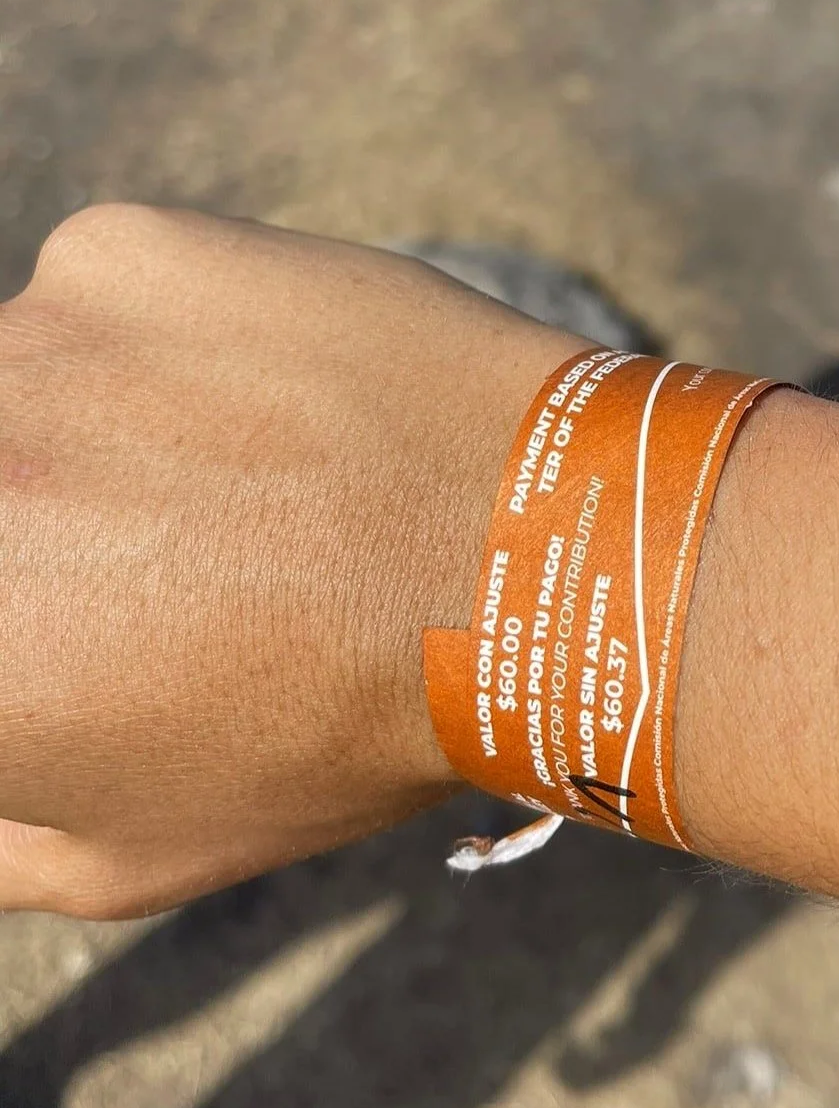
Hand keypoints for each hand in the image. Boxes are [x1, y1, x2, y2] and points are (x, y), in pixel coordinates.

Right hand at [0, 205, 581, 916]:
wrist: (521, 563)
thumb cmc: (337, 729)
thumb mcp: (133, 856)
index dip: (40, 619)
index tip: (93, 618)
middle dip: (47, 525)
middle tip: (159, 546)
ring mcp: (27, 348)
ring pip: (24, 388)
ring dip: (93, 431)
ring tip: (238, 476)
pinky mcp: (119, 251)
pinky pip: (105, 303)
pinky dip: (162, 350)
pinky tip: (272, 402)